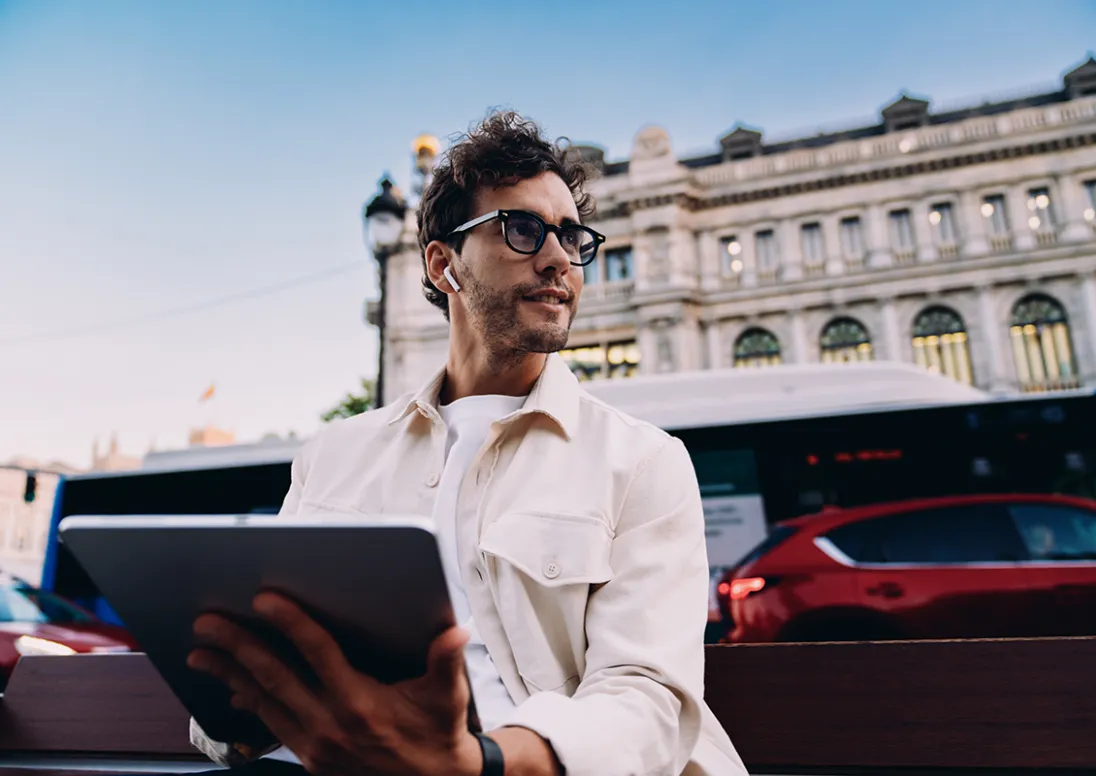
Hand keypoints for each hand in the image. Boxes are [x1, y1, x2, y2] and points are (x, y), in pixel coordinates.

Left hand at [186, 593, 482, 775]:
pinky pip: (272, 725)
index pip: (318, 653)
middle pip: (275, 676)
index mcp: (361, 703)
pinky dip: (248, 703)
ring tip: (200, 652)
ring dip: (230, 674)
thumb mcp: (448, 698)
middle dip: (237, 646)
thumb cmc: (438, 734)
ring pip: (264, 702)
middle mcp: (331, 724)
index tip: (263, 598)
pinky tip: (230, 689)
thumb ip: (447, 662)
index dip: (290, 623)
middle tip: (207, 621)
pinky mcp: (310, 757)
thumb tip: (456, 632)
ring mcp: (316, 744)